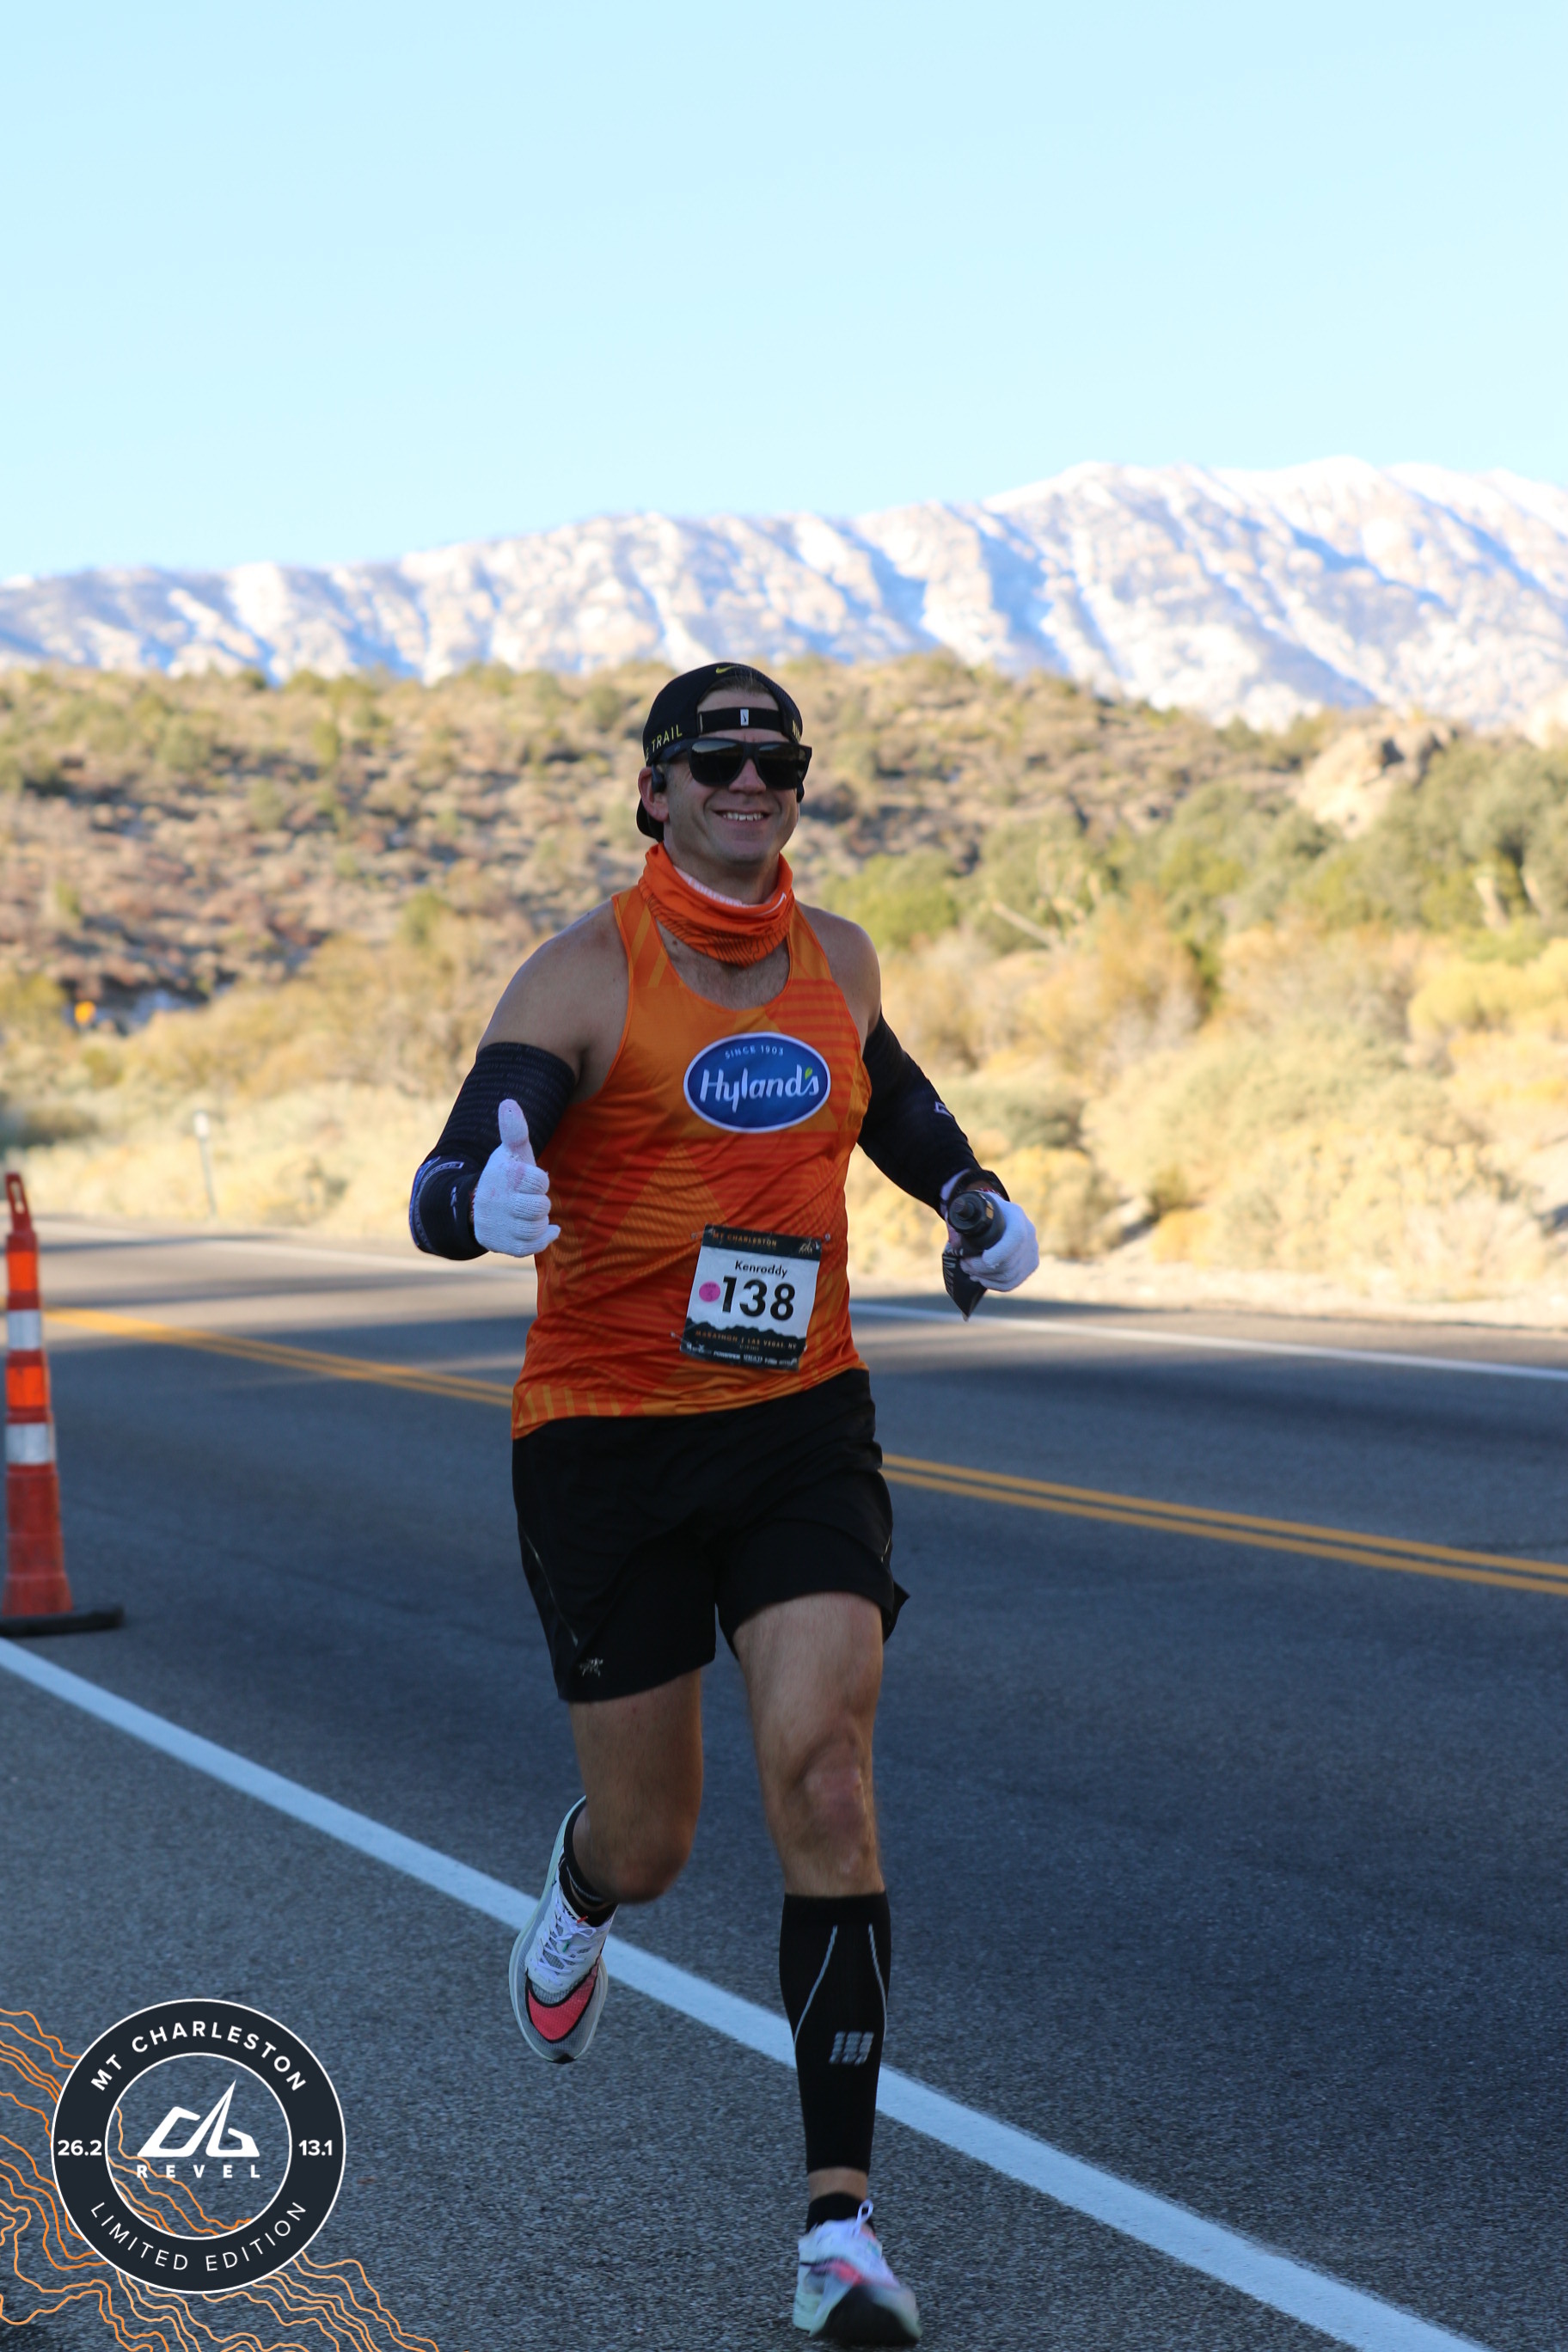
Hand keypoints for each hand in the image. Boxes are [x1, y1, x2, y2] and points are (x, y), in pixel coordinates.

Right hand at [471, 1100, 559, 1257]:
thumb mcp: (510, 1152)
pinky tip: (540, 1228)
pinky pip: (535, 1245)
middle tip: (526, 1198)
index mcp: (505, 1176)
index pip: (541, 1180)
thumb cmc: (504, 1176)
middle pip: (541, 1206)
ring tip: (525, 1212)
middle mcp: (500, 1202)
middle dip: (538, 1201)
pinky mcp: (506, 1246)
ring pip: (538, 1226)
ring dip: (538, 1219)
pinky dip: (542, 1237)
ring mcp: (502, 1226)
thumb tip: (508, 1103)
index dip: (538, 1180)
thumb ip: (515, 1130)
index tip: (527, 1179)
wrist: (475, 1207)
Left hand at [958, 1195, 1038, 1292]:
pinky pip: (1012, 1283)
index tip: (978, 1258)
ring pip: (1009, 1276)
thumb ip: (960, 1222)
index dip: (998, 1252)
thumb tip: (955, 1244)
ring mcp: (1032, 1250)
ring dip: (985, 1277)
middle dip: (981, 1268)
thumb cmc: (982, 1212)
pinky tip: (981, 1278)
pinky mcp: (1031, 1264)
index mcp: (1015, 1215)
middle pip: (1009, 1262)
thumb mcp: (970, 1209)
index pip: (1016, 1237)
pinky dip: (994, 1284)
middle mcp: (1029, 1232)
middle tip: (964, 1264)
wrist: (999, 1214)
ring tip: (970, 1270)